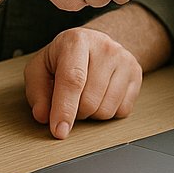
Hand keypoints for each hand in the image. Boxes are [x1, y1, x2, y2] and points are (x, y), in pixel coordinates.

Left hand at [24, 27, 142, 139]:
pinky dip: (108, 112)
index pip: (72, 79)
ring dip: (91, 114)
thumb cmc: (64, 58)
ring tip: (85, 95)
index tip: (59, 131)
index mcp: (76, 41)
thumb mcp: (41, 68)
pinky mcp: (136, 73)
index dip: (64, 109)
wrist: (95, 43)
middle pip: (90, 101)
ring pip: (106, 110)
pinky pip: (122, 111)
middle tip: (70, 100)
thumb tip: (43, 115)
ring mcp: (124, 59)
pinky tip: (101, 95)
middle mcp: (104, 47)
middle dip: (75, 113)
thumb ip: (37, 91)